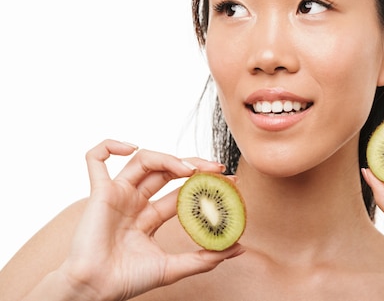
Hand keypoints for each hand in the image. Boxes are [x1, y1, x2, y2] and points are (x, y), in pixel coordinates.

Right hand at [57, 140, 243, 300]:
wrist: (95, 290)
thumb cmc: (127, 281)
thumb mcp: (173, 268)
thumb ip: (205, 258)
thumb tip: (238, 248)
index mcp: (149, 217)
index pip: (181, 191)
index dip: (204, 183)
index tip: (229, 181)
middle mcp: (134, 201)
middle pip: (166, 170)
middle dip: (193, 165)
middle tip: (217, 169)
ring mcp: (117, 194)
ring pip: (142, 160)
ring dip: (167, 158)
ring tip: (189, 169)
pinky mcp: (98, 193)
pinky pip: (95, 160)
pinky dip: (109, 146)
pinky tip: (131, 147)